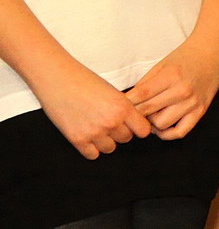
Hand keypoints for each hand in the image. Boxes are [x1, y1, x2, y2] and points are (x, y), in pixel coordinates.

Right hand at [34, 59, 151, 159]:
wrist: (58, 80)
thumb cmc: (86, 82)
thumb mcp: (113, 92)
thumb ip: (124, 108)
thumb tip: (134, 123)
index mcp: (123, 107)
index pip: (143, 130)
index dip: (138, 128)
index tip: (133, 125)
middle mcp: (111, 122)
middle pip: (126, 139)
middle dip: (120, 132)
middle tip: (110, 122)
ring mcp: (94, 132)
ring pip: (110, 148)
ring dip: (106, 141)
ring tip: (98, 128)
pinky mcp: (77, 140)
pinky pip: (92, 155)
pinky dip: (91, 148)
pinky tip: (88, 136)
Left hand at [124, 34, 218, 138]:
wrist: (212, 51)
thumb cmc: (184, 57)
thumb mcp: (161, 65)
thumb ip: (145, 85)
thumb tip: (128, 105)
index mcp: (171, 76)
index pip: (141, 96)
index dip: (127, 104)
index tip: (118, 107)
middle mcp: (182, 90)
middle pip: (148, 112)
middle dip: (135, 114)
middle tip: (131, 113)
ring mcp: (193, 102)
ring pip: (161, 124)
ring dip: (151, 123)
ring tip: (150, 115)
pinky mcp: (201, 111)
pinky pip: (180, 132)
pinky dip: (167, 134)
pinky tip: (161, 127)